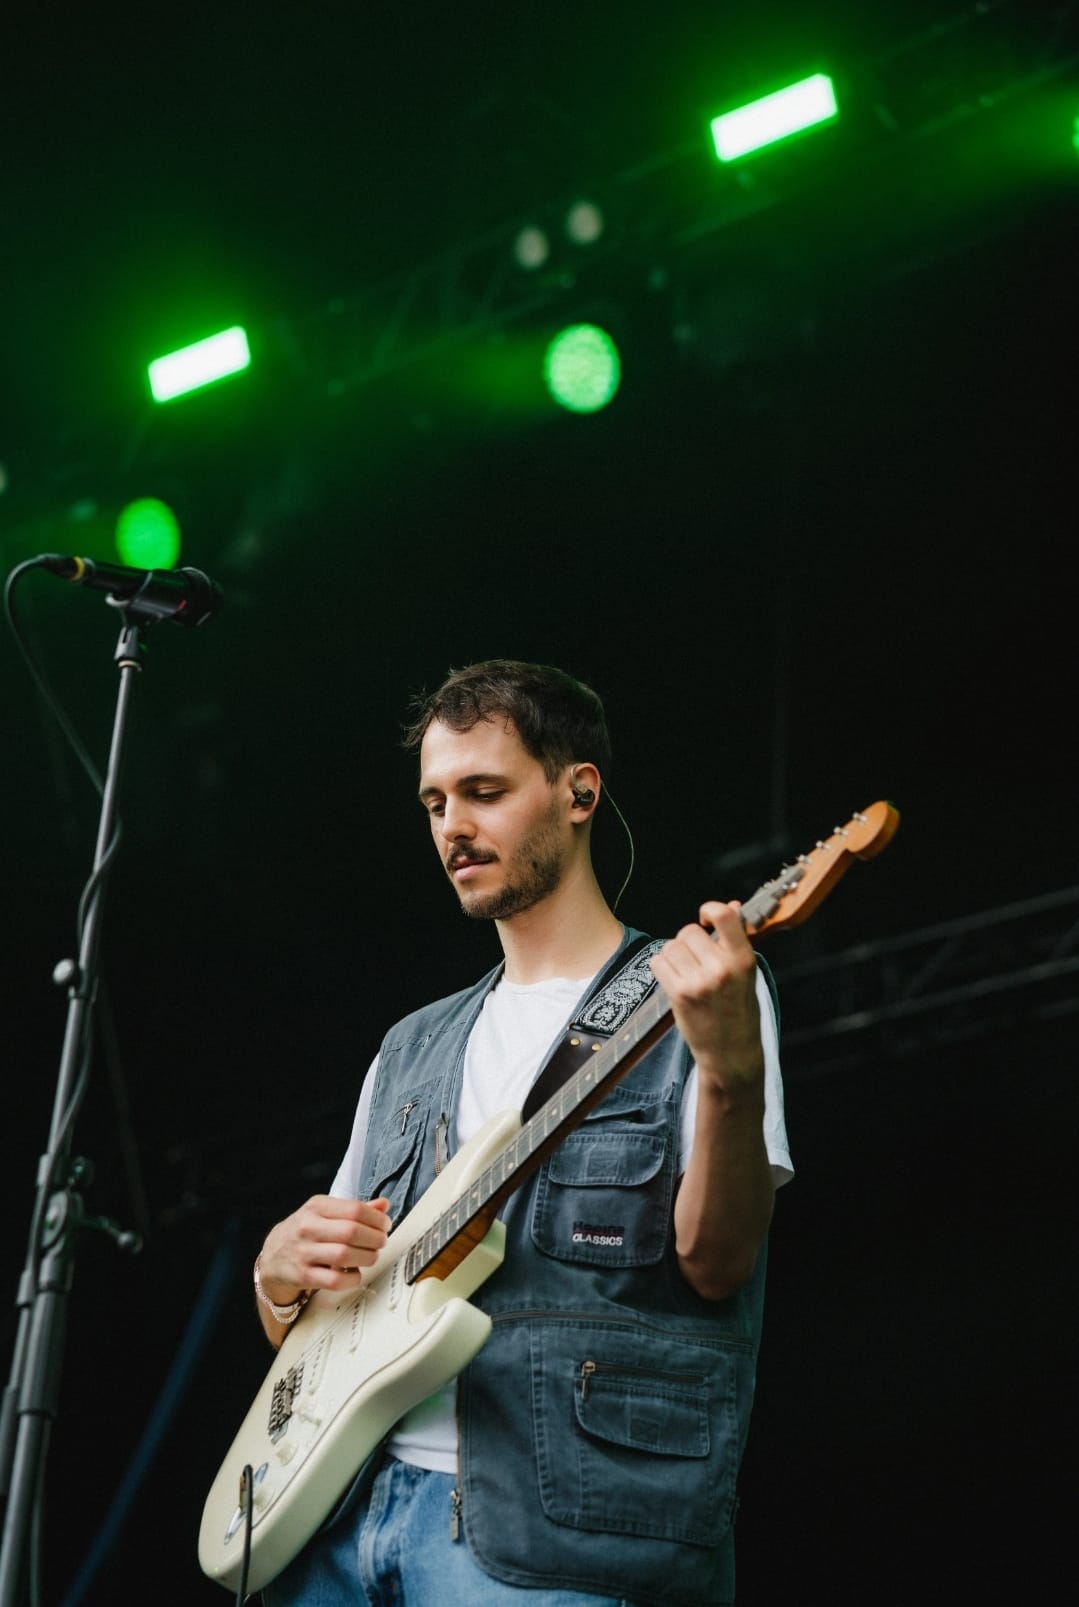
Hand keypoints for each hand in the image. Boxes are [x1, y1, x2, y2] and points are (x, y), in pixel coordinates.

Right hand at [258, 1194, 391, 1303]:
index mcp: (317, 1207)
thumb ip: (355, 1209)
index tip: (385, 1225)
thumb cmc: (305, 1231)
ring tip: (371, 1256)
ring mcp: (304, 1252)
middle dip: (375, 1239)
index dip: (377, 1219)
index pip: (355, 1210)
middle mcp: (308, 1227)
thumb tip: (383, 1205)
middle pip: (352, 1232)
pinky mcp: (303, 1275)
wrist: (273, 1256)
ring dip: (367, 1257)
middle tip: (381, 1242)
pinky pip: (336, 1280)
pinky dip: (353, 1278)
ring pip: (345, 1255)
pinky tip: (355, 1272)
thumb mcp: (325, 1212)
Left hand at [650, 900, 763, 1102]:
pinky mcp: (679, 994)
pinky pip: (658, 962)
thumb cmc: (740, 1011)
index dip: (709, 908)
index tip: (706, 919)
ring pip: (671, 946)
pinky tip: (674, 980)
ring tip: (686, 972)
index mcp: (743, 959)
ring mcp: (698, 982)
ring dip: (674, 955)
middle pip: (688, 931)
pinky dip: (662, 968)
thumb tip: (733, 905)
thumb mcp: (747, 974)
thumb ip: (736, 940)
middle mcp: (721, 968)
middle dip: (688, 942)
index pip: (724, 916)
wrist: (731, 1052)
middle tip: (696, 960)